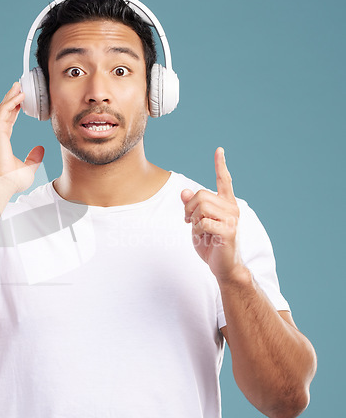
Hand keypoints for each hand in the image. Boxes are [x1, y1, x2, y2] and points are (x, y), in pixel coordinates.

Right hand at [0, 82, 43, 192]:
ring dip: (11, 96)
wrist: (2, 184)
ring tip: (18, 85)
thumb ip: (33, 158)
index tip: (21, 100)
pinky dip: (11, 101)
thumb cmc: (11, 180)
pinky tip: (18, 94)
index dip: (14, 109)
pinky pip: (4, 111)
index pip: (8, 120)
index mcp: (2, 141)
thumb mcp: (28, 168)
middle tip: (18, 86)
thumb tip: (40, 149)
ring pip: (3, 108)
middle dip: (11, 98)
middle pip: (4, 111)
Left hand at [181, 147, 242, 282]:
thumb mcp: (197, 223)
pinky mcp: (228, 231)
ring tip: (199, 229)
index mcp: (226, 204)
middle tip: (189, 221)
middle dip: (188, 208)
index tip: (219, 150)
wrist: (223, 266)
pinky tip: (204, 237)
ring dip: (193, 219)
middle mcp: (232, 208)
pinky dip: (198, 230)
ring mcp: (232, 219)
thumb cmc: (211, 244)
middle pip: (201, 194)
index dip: (220, 165)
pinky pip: (203, 222)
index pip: (224, 180)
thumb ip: (192, 207)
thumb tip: (184, 192)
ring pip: (201, 206)